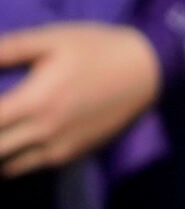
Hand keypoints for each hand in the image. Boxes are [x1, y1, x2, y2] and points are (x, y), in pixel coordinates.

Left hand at [0, 22, 160, 175]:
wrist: (147, 69)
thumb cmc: (97, 49)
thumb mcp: (53, 39)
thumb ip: (10, 49)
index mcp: (34, 101)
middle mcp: (43, 131)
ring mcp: (58, 148)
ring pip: (7, 168)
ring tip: (3, 134)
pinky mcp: (72, 155)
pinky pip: (30, 168)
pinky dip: (13, 161)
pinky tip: (13, 146)